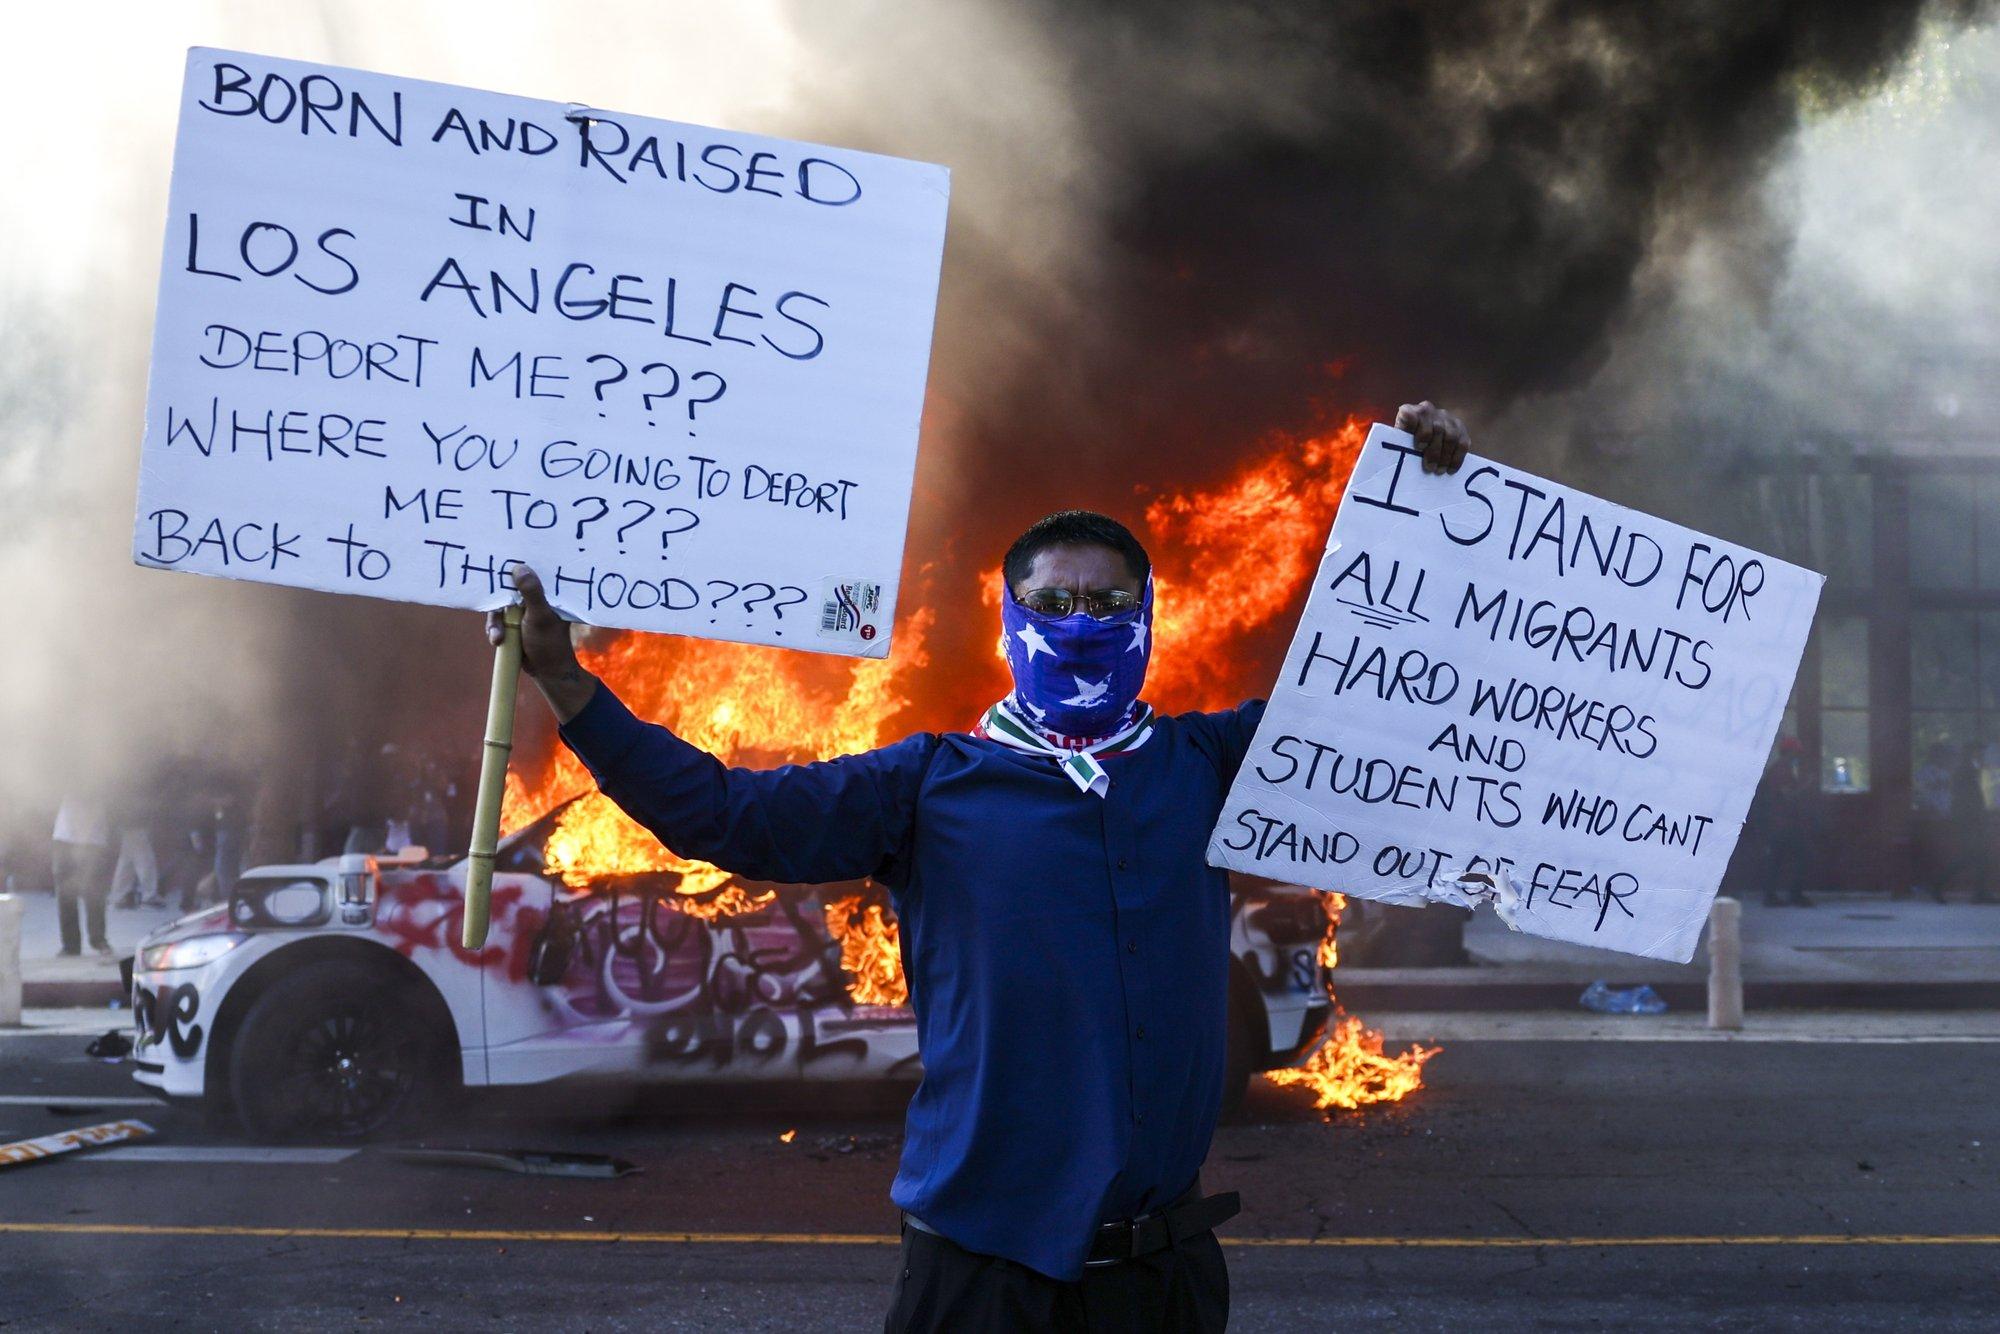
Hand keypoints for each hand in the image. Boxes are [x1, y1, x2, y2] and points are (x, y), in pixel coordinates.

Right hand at [487, 566, 597, 722]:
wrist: (546, 671)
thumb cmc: (549, 643)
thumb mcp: (540, 615)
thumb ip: (531, 592)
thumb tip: (519, 568)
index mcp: (549, 592)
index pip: (531, 572)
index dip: (515, 568)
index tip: (499, 562)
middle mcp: (536, 598)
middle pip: (508, 589)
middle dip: (499, 603)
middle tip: (495, 612)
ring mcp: (524, 611)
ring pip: (500, 607)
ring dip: (495, 622)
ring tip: (498, 637)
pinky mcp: (514, 623)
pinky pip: (497, 619)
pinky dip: (495, 629)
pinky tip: (498, 640)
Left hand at [1396, 401, 1470, 473]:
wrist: (1420, 439)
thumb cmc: (1404, 444)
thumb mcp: (1397, 442)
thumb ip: (1399, 444)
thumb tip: (1401, 457)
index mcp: (1409, 411)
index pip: (1415, 415)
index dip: (1421, 431)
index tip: (1420, 447)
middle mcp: (1428, 409)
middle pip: (1437, 428)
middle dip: (1434, 451)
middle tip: (1430, 468)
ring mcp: (1445, 417)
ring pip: (1451, 436)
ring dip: (1445, 456)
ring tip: (1439, 471)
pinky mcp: (1459, 427)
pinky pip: (1462, 443)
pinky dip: (1456, 458)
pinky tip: (1450, 470)